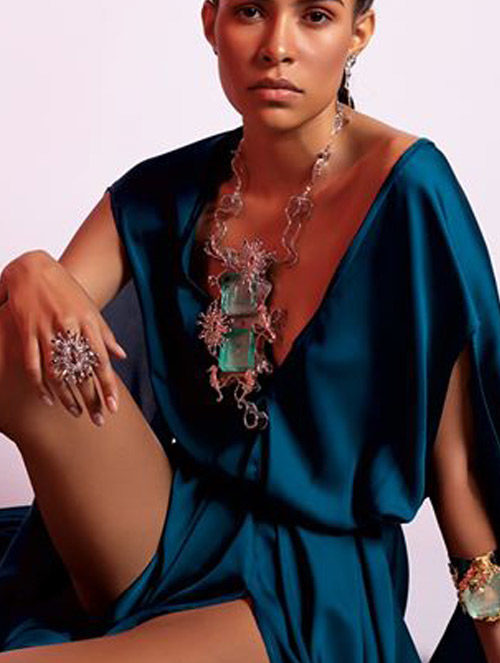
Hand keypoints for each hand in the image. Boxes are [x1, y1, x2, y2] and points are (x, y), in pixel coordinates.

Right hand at [0, 250, 127, 425]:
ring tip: (76, 413)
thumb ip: (105, 333)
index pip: (101, 362)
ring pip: (57, 373)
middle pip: (81, 372)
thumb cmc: (65, 290)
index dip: (107, 386)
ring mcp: (45, 331)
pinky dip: (40, 385)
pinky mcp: (26, 332)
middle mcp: (68, 328)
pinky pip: (33, 365)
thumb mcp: (89, 308)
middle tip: (97, 420)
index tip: (113, 407)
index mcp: (87, 323)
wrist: (34, 268)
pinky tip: (49, 399)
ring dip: (67, 397)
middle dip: (91, 398)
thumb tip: (120, 356)